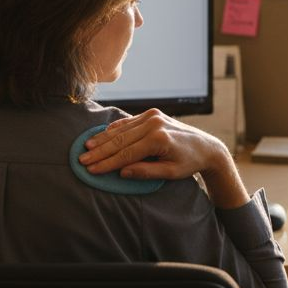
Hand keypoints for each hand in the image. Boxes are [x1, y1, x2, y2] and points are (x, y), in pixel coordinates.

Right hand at [79, 109, 248, 207]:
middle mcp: (154, 123)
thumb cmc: (189, 163)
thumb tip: (122, 172)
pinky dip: (114, 129)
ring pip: (121, 129)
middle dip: (99, 151)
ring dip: (102, 139)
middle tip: (82, 160)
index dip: (107, 163)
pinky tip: (101, 136)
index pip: (126, 153)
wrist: (206, 147)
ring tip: (87, 148)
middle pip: (120, 139)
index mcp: (159, 139)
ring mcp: (153, 116)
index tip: (92, 170)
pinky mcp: (152, 114)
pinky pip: (128, 122)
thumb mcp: (170, 173)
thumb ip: (146, 172)